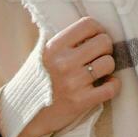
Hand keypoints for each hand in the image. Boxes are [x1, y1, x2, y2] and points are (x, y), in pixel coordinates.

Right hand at [7, 16, 120, 136]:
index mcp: (54, 47)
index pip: (88, 24)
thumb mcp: (42, 54)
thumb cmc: (37, 80)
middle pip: (104, 42)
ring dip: (108, 67)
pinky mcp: (81, 101)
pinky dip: (113, 85)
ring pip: (109, 63)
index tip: (96, 38)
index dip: (98, 29)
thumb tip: (91, 29)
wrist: (24, 112)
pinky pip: (112, 88)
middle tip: (99, 56)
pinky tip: (106, 84)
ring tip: (99, 71)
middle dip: (106, 48)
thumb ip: (63, 42)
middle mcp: (64, 63)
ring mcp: (73, 82)